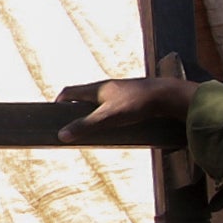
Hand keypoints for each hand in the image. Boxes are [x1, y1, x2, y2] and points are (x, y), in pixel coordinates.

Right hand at [55, 66, 194, 143]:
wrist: (167, 96)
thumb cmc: (137, 104)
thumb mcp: (108, 118)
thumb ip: (85, 126)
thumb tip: (62, 135)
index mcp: (96, 88)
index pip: (69, 92)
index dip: (59, 103)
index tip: (54, 116)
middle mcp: (106, 87)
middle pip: (82, 96)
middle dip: (74, 110)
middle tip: (72, 125)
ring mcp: (119, 92)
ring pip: (98, 101)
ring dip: (91, 113)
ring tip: (91, 128)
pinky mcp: (131, 97)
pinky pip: (112, 105)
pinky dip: (106, 114)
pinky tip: (113, 125)